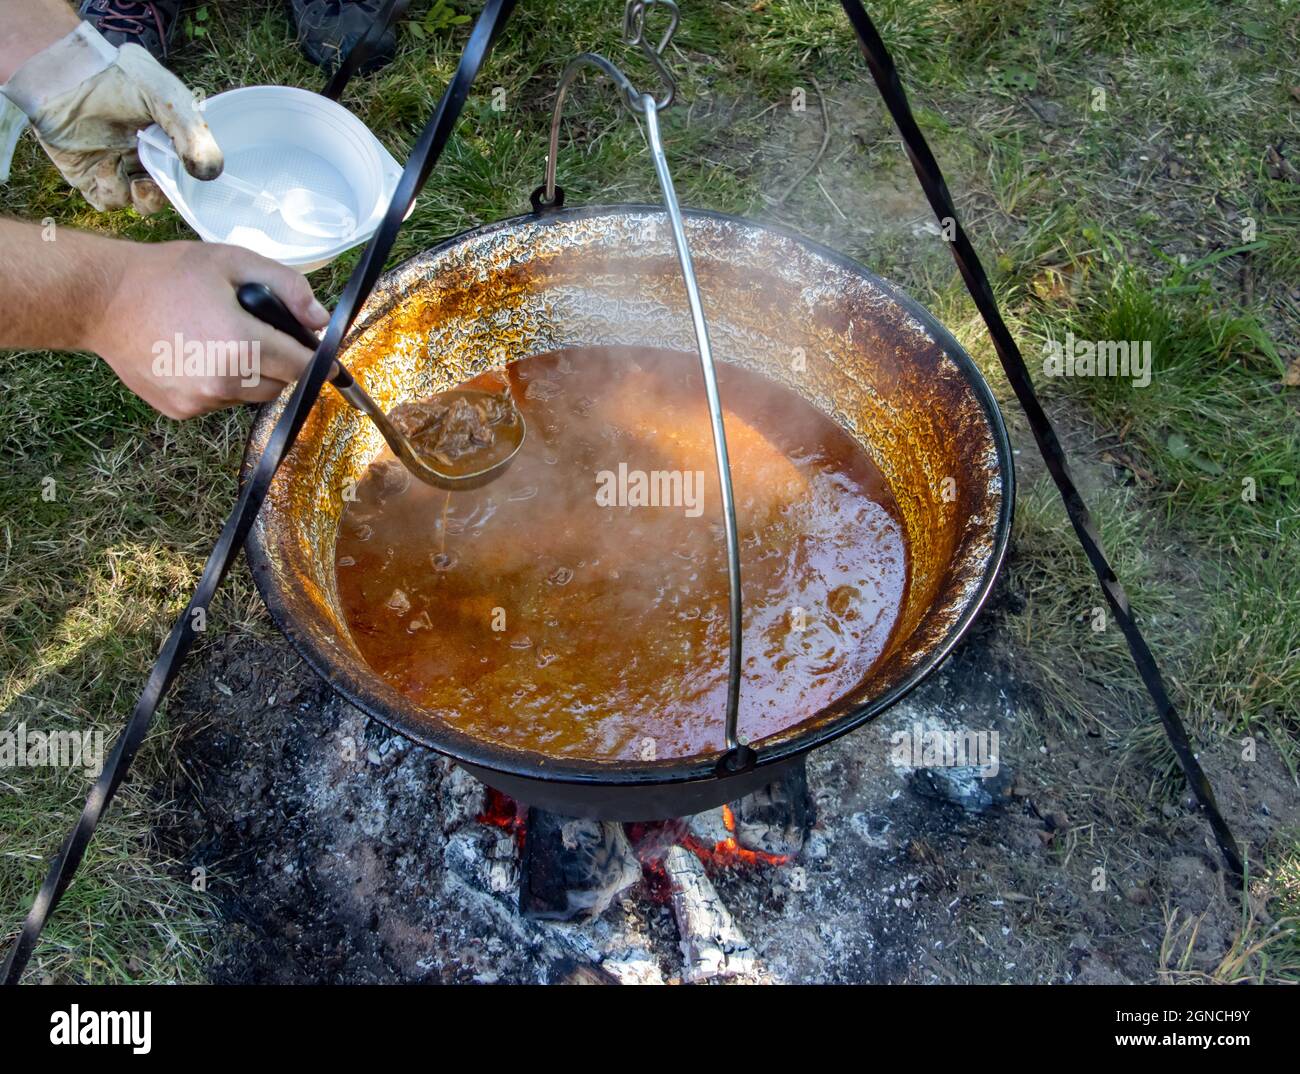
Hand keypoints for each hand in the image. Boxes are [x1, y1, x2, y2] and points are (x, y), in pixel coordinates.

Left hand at [5, 24, 221, 212]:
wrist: (65, 74)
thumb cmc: (118, 76)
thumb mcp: (167, 98)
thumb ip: (192, 134)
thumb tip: (209, 173)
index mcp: (171, 139)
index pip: (192, 172)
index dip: (195, 182)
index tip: (194, 179)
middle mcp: (147, 156)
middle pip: (170, 194)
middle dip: (168, 196)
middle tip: (160, 184)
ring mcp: (120, 168)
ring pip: (142, 204)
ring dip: (143, 198)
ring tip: (135, 181)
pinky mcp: (91, 178)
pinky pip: (110, 203)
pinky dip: (112, 193)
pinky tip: (105, 167)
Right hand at [86, 241, 330, 418]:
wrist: (101, 300)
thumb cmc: (167, 275)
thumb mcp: (233, 262)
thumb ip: (287, 287)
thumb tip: (320, 321)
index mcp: (240, 343)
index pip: (303, 366)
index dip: (318, 360)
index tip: (329, 359)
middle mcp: (223, 381)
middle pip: (281, 384)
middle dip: (281, 363)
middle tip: (261, 334)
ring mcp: (200, 400)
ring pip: (251, 396)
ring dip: (252, 375)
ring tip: (223, 341)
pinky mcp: (182, 410)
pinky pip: (221, 402)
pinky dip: (222, 385)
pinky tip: (198, 355)